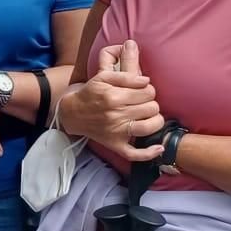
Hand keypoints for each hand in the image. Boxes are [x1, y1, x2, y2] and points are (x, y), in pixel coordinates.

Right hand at [59, 40, 164, 157]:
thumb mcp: (102, 77)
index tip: (142, 91)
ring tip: (150, 116)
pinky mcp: (114, 145)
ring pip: (149, 127)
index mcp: (114, 97)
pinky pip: (134, 154)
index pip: (148, 92)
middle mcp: (116, 115)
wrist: (71, 113)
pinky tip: (159, 148)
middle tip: (142, 102)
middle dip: (151, 103)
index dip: (149, 89)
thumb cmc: (89, 93)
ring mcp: (116, 132)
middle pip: (152, 108)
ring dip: (155, 120)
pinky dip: (148, 154)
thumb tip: (147, 81)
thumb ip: (125, 76)